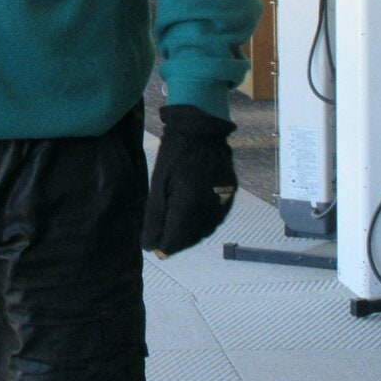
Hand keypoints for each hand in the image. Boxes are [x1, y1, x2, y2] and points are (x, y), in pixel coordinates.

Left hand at [142, 104, 236, 256]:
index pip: (178, 236)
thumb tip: (149, 244)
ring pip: (206, 230)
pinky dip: (203, 225)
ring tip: (174, 234)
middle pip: (193, 236)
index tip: (154, 251)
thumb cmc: (175, 153)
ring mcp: (224, 200)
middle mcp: (211, 205)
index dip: (165, 246)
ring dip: (190, 236)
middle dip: (176, 243)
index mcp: (191, 201)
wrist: (202, 130)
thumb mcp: (158, 183)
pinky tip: (191, 222)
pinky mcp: (231, 195)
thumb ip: (155, 215)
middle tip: (162, 245)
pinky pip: (216, 218)